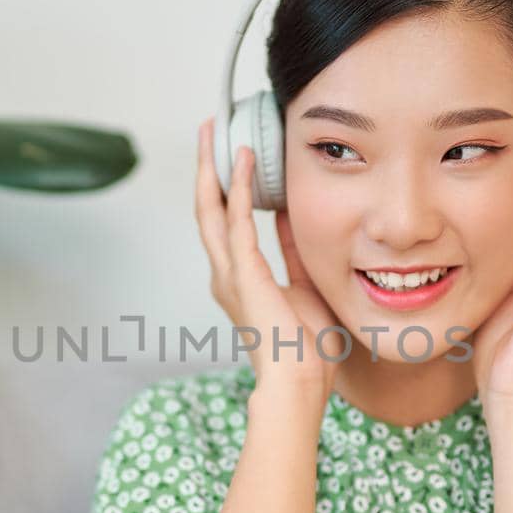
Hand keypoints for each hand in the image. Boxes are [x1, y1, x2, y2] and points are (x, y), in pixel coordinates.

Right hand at [195, 115, 346, 399]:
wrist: (299, 382)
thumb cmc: (305, 349)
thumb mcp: (305, 283)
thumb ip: (295, 250)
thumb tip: (293, 217)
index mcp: (240, 281)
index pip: (227, 222)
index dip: (226, 187)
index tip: (232, 155)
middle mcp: (226, 274)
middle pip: (207, 209)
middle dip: (207, 167)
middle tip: (209, 130)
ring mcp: (230, 273)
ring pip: (211, 208)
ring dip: (213, 167)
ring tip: (214, 132)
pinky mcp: (244, 272)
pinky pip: (238, 219)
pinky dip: (240, 186)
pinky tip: (245, 159)